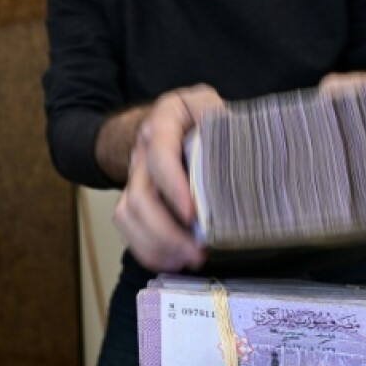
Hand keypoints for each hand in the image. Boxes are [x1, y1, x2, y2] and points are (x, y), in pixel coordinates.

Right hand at [113, 85, 223, 271]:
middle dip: (166, 231)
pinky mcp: (133, 200)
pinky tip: (173, 261)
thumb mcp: (208, 103)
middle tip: (198, 251)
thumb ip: (218, 116)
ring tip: (189, 260)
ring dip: (157, 244)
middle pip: (139, 196)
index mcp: (162, 123)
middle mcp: (142, 152)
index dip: (173, 187)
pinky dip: (148, 250)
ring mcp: (134, 178)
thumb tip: (237, 139)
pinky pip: (128, 229)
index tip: (193, 214)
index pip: (160, 156)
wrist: (168, 122)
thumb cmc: (196, 116)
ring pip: (128, 216)